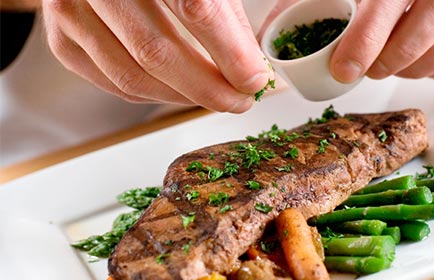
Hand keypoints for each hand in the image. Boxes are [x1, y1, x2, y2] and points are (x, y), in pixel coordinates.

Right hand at [42, 0, 272, 112]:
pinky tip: (179, 91)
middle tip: (238, 100)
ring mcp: (72, 13)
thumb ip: (225, 19)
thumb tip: (249, 71)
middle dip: (207, 87)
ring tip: (214, 97)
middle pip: (156, 52)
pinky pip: (116, 85)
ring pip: (133, 77)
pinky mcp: (63, 42)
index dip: (228, 52)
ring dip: (182, 97)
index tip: (252, 80)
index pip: (195, 8)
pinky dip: (156, 96)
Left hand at [262, 0, 433, 85]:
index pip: (383, 10)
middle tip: (368, 66)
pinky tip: (425, 58)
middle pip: (415, 43)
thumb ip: (308, 3)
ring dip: (411, 69)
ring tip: (394, 59)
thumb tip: (270, 36)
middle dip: (384, 64)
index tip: (342, 69)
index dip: (360, 46)